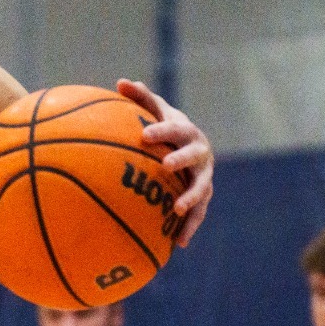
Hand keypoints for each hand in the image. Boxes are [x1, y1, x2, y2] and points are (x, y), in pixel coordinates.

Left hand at [117, 79, 212, 246]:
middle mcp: (200, 153)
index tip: (145, 135)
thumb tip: (120, 82)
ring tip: (179, 208)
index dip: (161, 130)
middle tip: (165, 166)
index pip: (174, 128)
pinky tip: (178, 243)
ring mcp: (204, 176)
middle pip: (193, 155)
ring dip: (191, 197)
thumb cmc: (166, 127)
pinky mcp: (203, 196)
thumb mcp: (155, 111)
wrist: (192, 145)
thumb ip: (140, 98)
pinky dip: (190, 226)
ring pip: (201, 187)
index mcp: (186, 131)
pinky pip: (199, 213)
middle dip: (180, 159)